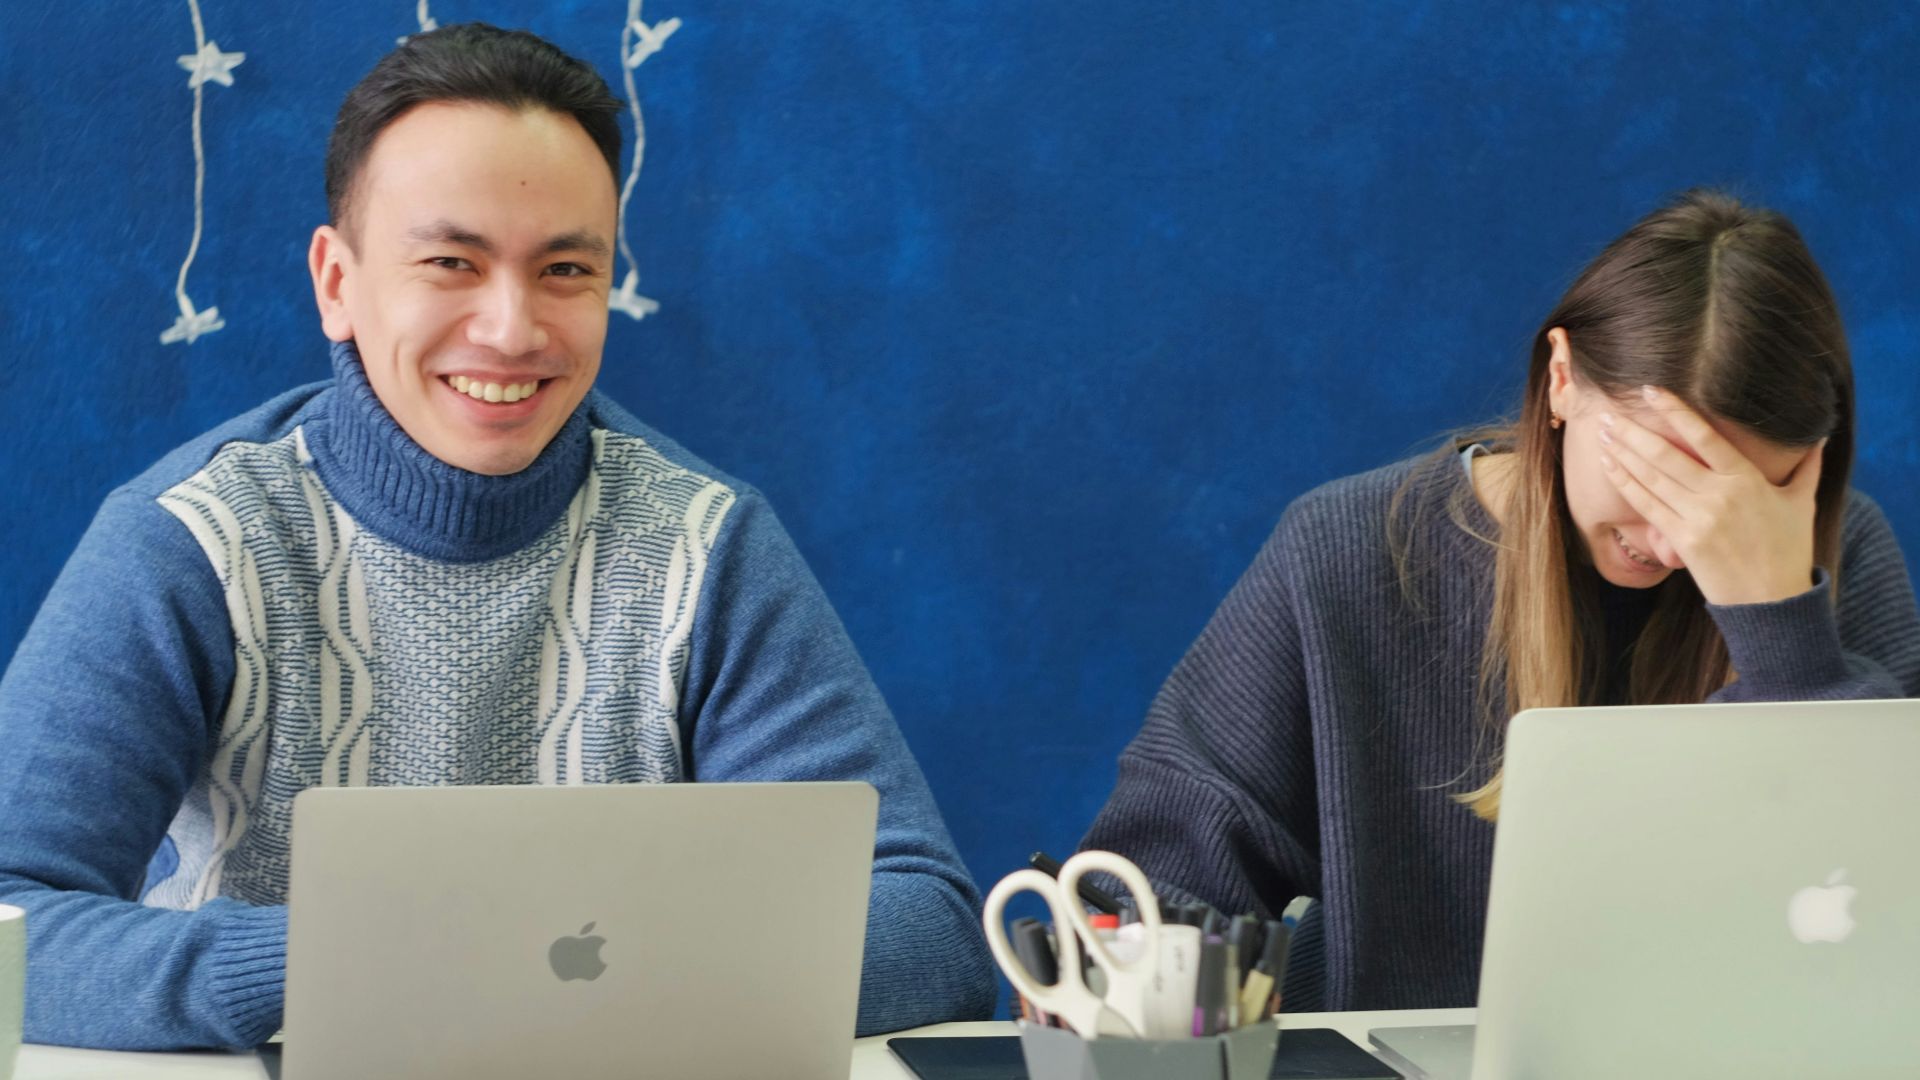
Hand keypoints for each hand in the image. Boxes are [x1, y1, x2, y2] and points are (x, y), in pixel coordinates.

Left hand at [1597, 386, 1822, 605]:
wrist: (1774, 602)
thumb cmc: (1789, 550)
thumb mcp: (1801, 504)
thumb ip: (1807, 468)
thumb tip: (1819, 438)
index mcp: (1747, 479)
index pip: (1705, 436)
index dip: (1675, 410)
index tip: (1650, 391)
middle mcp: (1719, 495)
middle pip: (1667, 455)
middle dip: (1633, 432)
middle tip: (1608, 413)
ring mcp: (1698, 518)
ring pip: (1651, 477)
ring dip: (1623, 453)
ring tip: (1602, 433)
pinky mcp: (1682, 541)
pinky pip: (1647, 506)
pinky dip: (1625, 484)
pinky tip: (1609, 467)